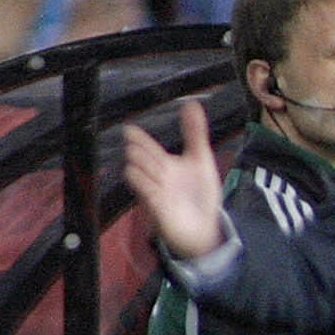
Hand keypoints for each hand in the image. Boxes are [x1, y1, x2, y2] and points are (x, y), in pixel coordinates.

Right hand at [122, 99, 227, 261]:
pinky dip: (145, 185)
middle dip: (139, 151)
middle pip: (140, 158)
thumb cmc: (200, 194)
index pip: (148, 147)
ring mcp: (154, 192)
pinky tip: (150, 180)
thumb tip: (193, 105)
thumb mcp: (201, 160)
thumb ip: (196, 133)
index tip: (129, 130)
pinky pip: (145, 193)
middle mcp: (156, 176)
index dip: (138, 138)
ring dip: (141, 167)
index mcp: (165, 163)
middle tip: (135, 144)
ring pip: (137, 173)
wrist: (204, 228)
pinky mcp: (157, 209)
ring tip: (144, 162)